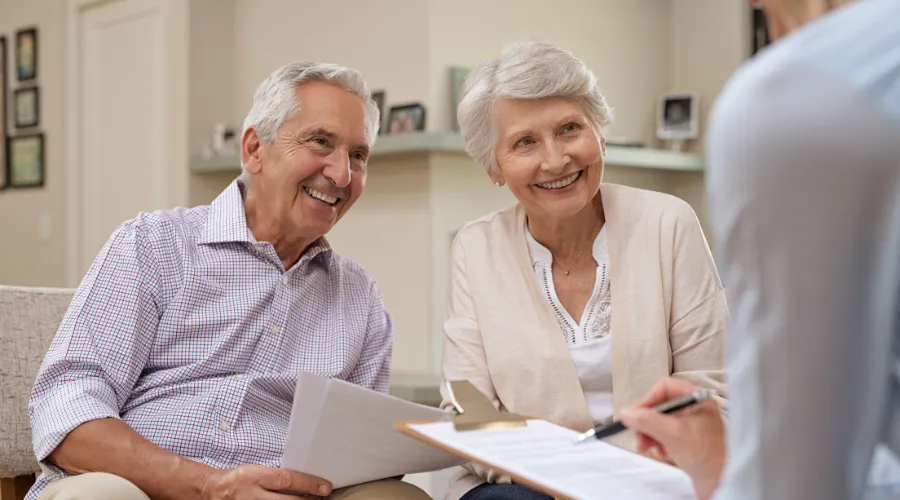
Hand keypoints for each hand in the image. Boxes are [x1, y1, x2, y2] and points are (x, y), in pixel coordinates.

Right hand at [200, 464, 331, 499]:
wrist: (212, 491)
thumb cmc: (239, 479)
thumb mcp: (257, 470)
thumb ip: (277, 477)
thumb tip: (305, 481)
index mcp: (254, 477)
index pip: (287, 479)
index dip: (309, 483)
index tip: (325, 486)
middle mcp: (251, 495)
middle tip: (320, 498)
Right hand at [619, 378, 725, 499]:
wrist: (722, 482)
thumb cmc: (706, 455)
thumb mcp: (671, 433)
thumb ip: (645, 420)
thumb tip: (626, 412)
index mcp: (697, 399)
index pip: (665, 388)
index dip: (648, 400)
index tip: (635, 415)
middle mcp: (696, 409)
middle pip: (661, 406)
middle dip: (647, 422)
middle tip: (639, 435)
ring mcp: (693, 426)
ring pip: (662, 422)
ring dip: (651, 434)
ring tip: (648, 447)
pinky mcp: (690, 441)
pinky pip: (668, 435)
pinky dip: (660, 443)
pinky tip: (663, 453)